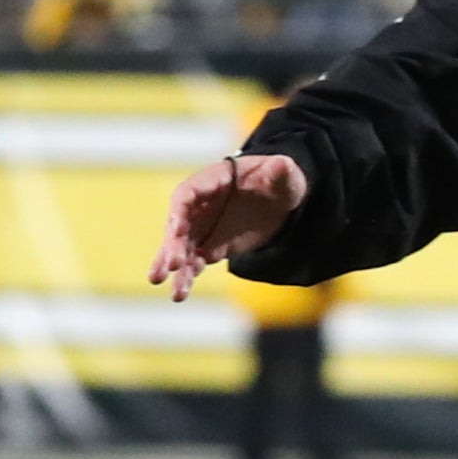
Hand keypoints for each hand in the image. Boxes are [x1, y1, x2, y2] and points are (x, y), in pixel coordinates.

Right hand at [148, 151, 307, 300]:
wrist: (280, 199)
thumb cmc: (279, 179)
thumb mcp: (285, 173)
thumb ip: (280, 171)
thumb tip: (281, 165)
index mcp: (212, 181)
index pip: (186, 195)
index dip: (179, 212)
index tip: (176, 230)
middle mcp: (201, 205)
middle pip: (179, 224)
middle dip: (173, 245)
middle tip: (172, 266)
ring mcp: (204, 227)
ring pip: (182, 248)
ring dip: (175, 268)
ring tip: (176, 293)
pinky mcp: (211, 247)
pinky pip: (194, 262)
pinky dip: (187, 276)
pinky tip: (180, 293)